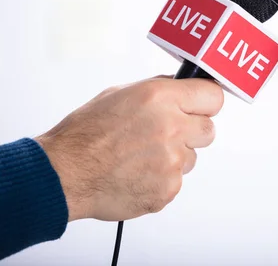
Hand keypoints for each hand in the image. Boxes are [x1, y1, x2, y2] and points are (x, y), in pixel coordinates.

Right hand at [35, 76, 223, 221]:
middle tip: (167, 134)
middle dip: (192, 131)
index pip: (213, 96)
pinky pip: (176, 181)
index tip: (201, 106)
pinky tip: (137, 173)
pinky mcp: (168, 189)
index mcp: (161, 98)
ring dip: (174, 157)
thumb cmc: (86, 133)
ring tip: (141, 156)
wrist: (64, 173)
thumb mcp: (120, 94)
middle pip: (209, 129)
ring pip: (192, 158)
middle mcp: (171, 127)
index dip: (205, 102)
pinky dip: (161, 179)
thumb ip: (158, 90)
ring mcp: (172, 161)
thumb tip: (181, 88)